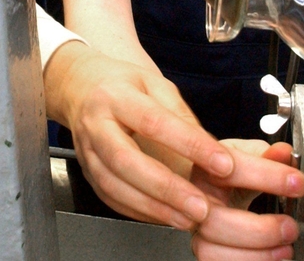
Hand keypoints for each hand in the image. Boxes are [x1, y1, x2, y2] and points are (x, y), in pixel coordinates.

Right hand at [45, 41, 236, 229]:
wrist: (80, 87)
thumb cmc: (123, 85)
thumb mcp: (156, 84)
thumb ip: (183, 116)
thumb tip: (213, 151)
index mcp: (115, 96)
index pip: (153, 121)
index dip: (189, 144)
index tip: (222, 163)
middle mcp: (95, 124)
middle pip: (126, 160)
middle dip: (166, 188)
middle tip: (200, 206)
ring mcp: (86, 151)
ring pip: (114, 185)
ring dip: (153, 208)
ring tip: (187, 218)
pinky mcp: (86, 172)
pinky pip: (110, 198)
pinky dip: (138, 212)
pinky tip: (164, 217)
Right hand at [191, 140, 303, 260]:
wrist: (214, 189)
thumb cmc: (231, 173)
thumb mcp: (249, 156)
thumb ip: (268, 156)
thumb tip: (285, 152)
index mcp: (207, 165)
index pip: (232, 169)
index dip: (266, 176)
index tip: (297, 183)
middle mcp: (194, 195)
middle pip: (212, 218)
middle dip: (259, 229)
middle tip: (289, 226)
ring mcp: (194, 224)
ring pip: (210, 247)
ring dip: (254, 253)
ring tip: (285, 247)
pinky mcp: (203, 247)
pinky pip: (213, 260)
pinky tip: (270, 256)